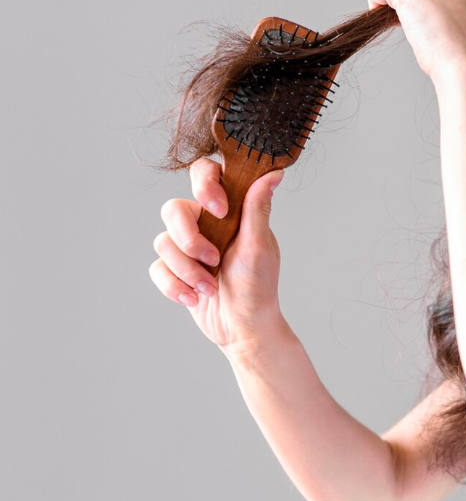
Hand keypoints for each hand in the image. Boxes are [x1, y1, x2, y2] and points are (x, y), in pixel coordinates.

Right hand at [149, 158, 285, 353]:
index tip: (219, 210)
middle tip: (213, 258)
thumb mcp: (259, 245)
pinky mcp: (174, 271)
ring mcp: (187, 247)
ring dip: (187, 270)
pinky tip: (196, 298)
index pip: (205, 174)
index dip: (204, 184)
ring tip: (210, 287)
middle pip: (172, 210)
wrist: (243, 327)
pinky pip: (156, 269)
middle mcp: (205, 224)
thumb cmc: (258, 285)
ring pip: (163, 242)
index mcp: (228, 210)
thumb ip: (258, 208)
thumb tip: (273, 173)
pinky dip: (176, 286)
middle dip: (189, 238)